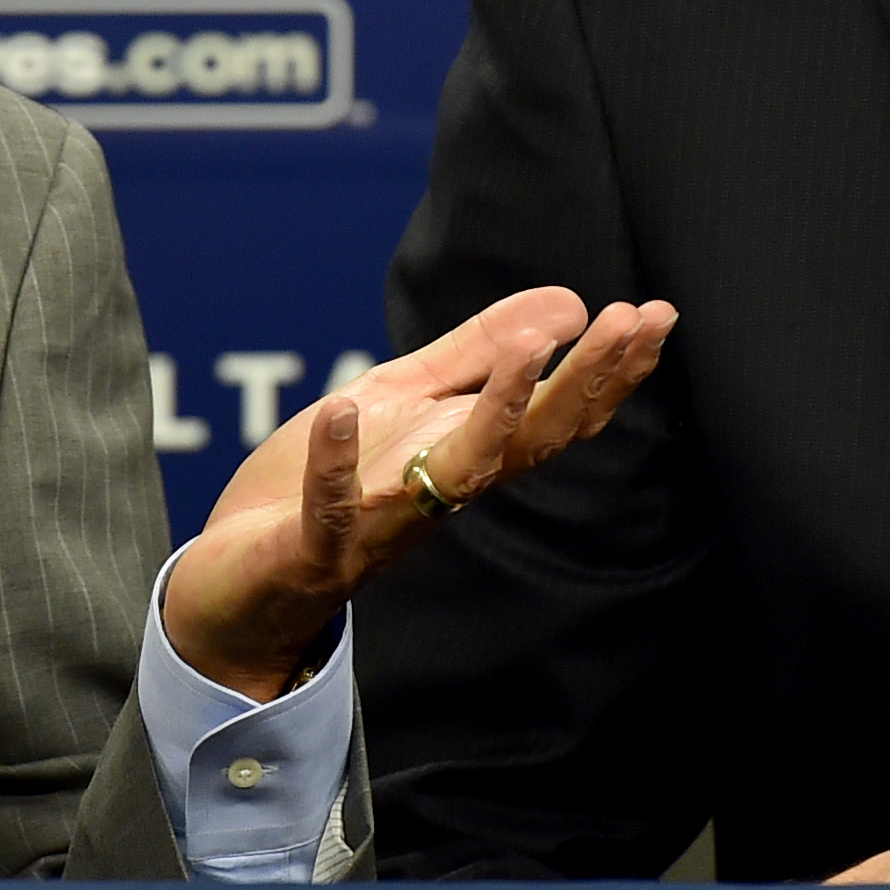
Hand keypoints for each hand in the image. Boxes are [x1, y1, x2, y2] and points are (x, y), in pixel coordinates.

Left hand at [160, 284, 677, 699]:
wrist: (234, 584)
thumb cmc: (321, 491)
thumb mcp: (400, 404)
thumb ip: (477, 357)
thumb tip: (569, 305)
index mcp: (460, 456)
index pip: (553, 418)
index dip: (607, 372)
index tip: (655, 317)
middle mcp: (437, 494)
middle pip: (529, 442)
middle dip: (586, 384)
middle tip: (636, 324)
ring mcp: (379, 525)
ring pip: (454, 479)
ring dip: (496, 416)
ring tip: (529, 350)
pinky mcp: (312, 553)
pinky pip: (329, 514)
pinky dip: (336, 466)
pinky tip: (341, 406)